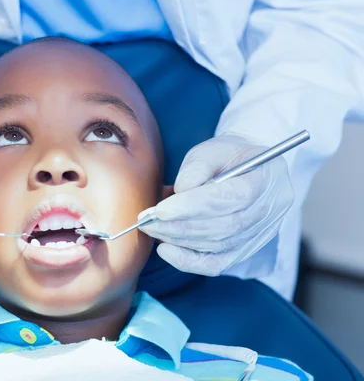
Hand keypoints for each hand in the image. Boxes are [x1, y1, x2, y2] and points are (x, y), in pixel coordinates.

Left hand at [139, 134, 293, 275]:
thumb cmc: (230, 157)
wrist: (251, 171)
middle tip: (147, 221)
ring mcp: (258, 235)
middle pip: (221, 227)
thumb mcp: (215, 149)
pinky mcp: (244, 251)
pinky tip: (166, 250)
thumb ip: (198, 166)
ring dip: (179, 240)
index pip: (229, 198)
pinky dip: (188, 261)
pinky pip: (216, 264)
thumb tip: (180, 190)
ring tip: (152, 229)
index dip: (192, 206)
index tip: (160, 210)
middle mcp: (266, 212)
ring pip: (216, 246)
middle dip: (179, 226)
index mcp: (265, 180)